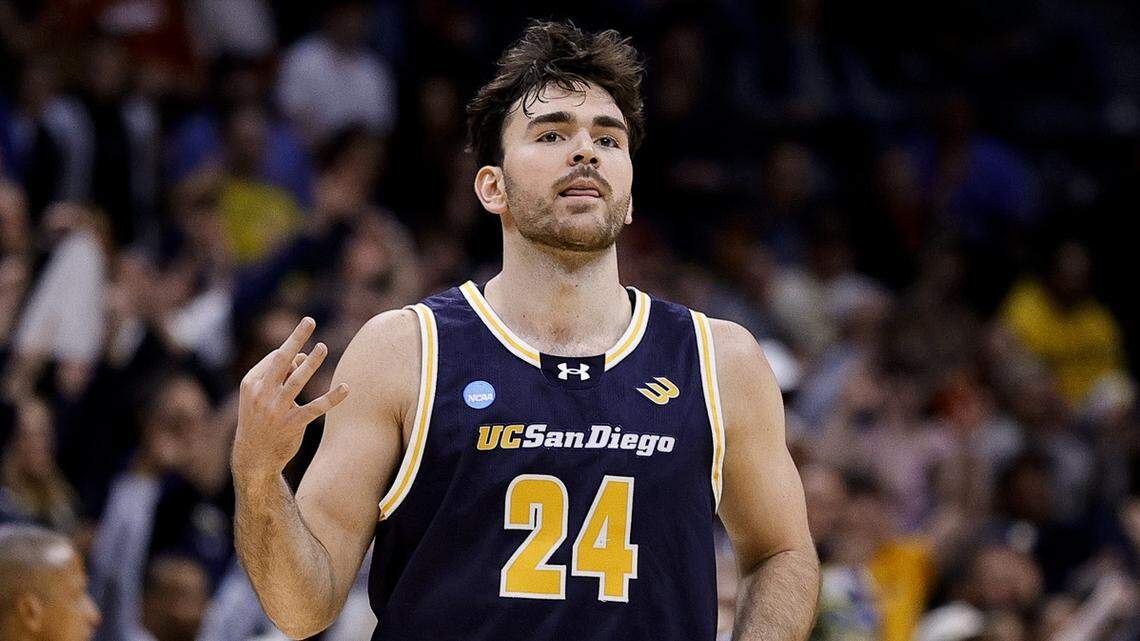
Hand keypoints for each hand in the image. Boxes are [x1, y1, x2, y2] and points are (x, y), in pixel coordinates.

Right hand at [232, 317, 348, 482]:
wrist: (254, 457)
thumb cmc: (260, 419)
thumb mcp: (261, 396)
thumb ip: (280, 375)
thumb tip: (303, 356)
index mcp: (251, 383)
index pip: (274, 359)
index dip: (291, 351)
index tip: (302, 352)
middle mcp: (262, 394)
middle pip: (281, 360)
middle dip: (296, 339)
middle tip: (310, 321)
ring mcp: (276, 409)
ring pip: (298, 380)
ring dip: (312, 362)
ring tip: (323, 347)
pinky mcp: (292, 424)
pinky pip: (316, 407)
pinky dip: (332, 398)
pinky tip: (346, 388)